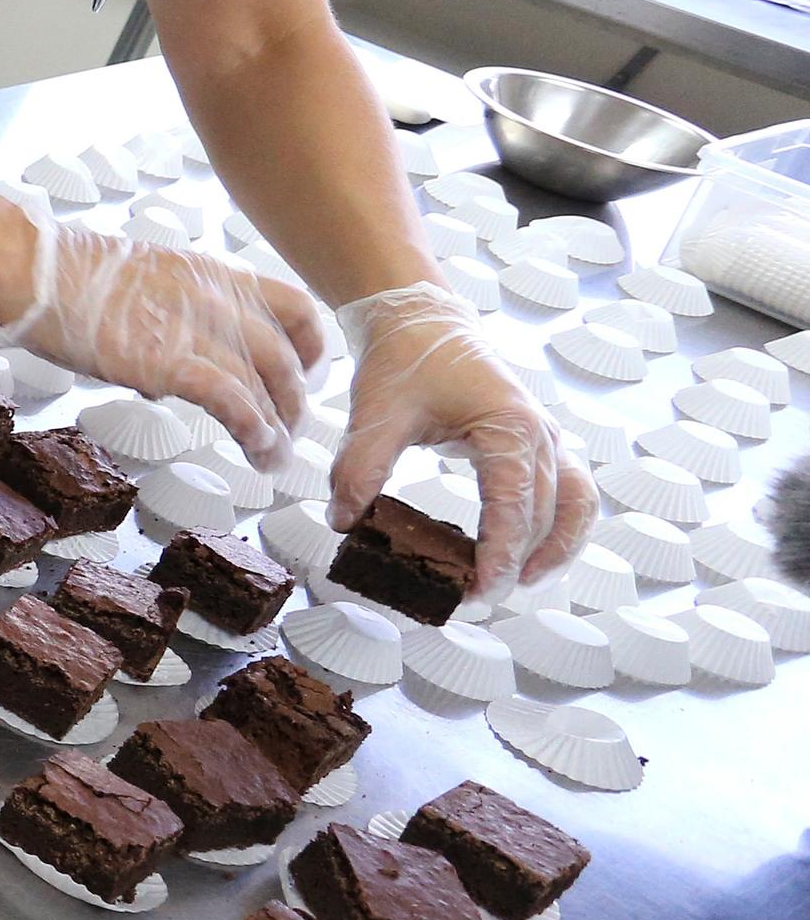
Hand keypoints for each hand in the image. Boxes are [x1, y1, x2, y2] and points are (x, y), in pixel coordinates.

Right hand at [0, 219, 329, 465]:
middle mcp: (216, 299)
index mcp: (214, 274)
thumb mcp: (146, 279)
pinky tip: (256, 450)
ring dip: (277, 428)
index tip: (306, 374)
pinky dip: (251, 429)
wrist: (35, 269)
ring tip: (273, 459)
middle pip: (285, 357)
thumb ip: (175, 316)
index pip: (296, 308)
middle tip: (288, 431)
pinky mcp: (167, 362)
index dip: (311, 348)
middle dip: (294, 402)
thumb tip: (172, 369)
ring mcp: (194, 330)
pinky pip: (230, 400)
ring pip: (265, 384)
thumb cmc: (70, 274)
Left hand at [328, 284, 595, 603]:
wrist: (422, 321)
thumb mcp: (375, 414)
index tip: (480, 590)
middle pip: (547, 514)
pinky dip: (560, 526)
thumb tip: (344, 521)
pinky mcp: (538, 443)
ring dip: (556, 548)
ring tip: (522, 583)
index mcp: (509, 426)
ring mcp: (546, 437)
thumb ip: (358, 468)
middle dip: (519, 562)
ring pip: (576, 505)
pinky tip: (532, 553)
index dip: (500, 554)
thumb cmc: (405, 360)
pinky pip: (570, 492)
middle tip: (479, 597)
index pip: (515, 505)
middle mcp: (540, 433)